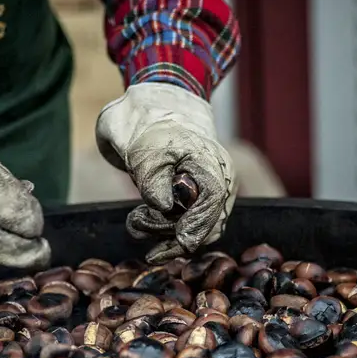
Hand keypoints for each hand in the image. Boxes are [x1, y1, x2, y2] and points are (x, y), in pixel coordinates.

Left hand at [96, 83, 236, 263]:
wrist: (155, 111)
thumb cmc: (151, 128)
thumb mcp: (144, 151)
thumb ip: (153, 179)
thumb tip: (163, 206)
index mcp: (213, 168)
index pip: (210, 210)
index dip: (188, 232)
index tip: (162, 247)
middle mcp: (220, 182)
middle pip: (205, 226)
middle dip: (168, 231)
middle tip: (136, 221)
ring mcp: (212, 191)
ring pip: (197, 229)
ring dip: (164, 231)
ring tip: (136, 218)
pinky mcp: (199, 198)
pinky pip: (189, 224)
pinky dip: (166, 227)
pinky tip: (143, 219)